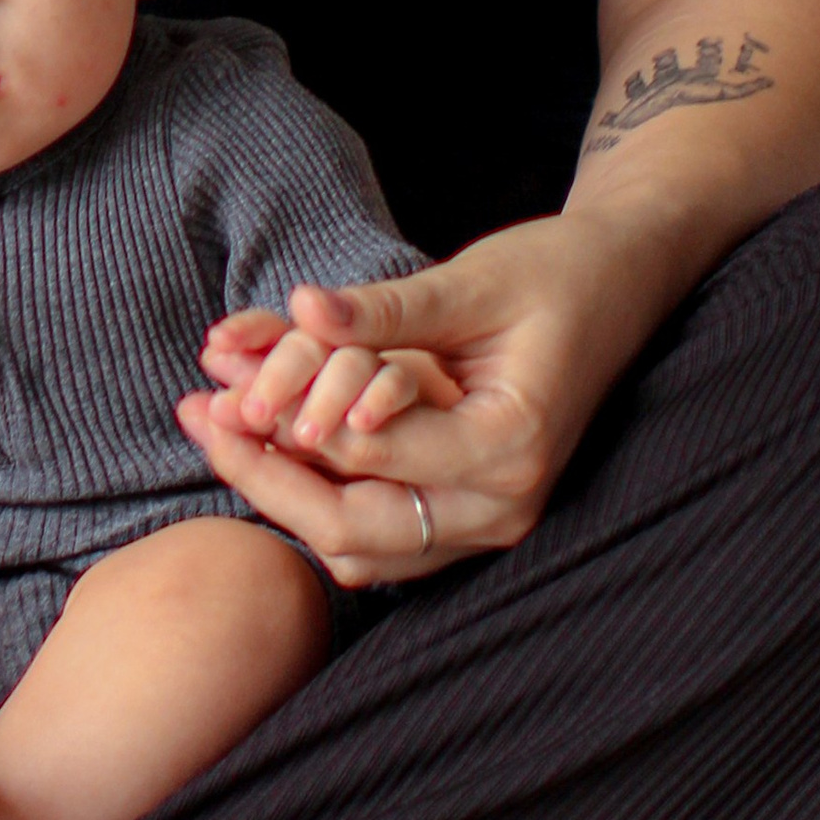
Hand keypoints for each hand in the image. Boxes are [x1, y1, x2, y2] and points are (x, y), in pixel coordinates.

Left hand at [177, 209, 660, 584]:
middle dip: (264, 477)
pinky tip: (267, 445)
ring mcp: (488, 520)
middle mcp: (503, 506)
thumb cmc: (557, 272)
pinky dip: (321, 495)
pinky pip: (381, 534)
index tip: (216, 387)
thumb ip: (389, 307)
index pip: (369, 460)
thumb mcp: (473, 278)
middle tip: (197, 416)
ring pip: (361, 547)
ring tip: (215, 424)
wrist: (622, 283)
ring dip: (284, 491)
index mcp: (509, 448)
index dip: (284, 428)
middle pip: (353, 531)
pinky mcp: (470, 510)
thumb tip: (305, 308)